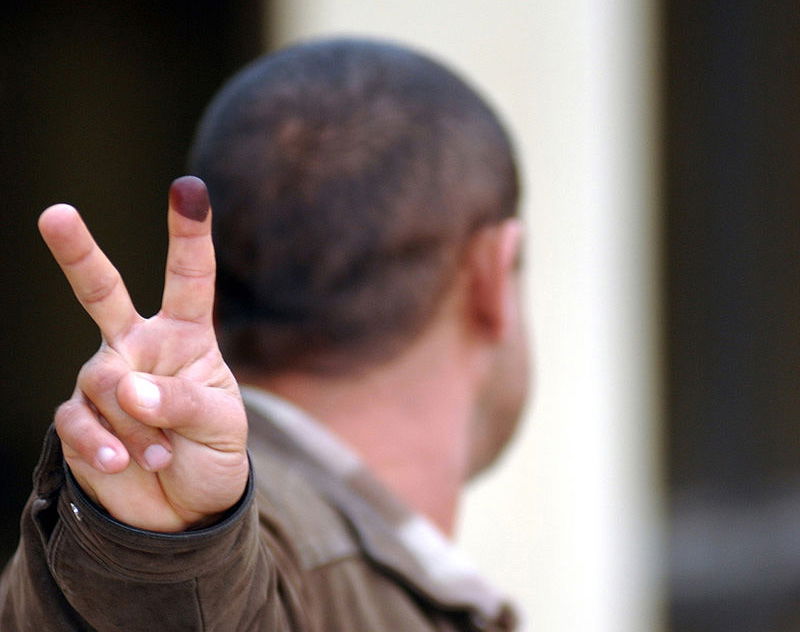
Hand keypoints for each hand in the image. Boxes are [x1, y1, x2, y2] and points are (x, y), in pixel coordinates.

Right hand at [39, 177, 247, 531]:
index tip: (189, 187)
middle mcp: (139, 348)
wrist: (185, 509)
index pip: (189, 278)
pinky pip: (78, 422)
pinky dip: (102, 443)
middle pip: (103, 292)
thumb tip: (128, 386)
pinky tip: (123, 462)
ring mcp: (105, 382)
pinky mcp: (79, 421)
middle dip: (79, 254)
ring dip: (136, 421)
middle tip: (55, 214)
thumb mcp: (222, 426)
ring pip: (104, 380)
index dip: (189, 233)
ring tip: (160, 454)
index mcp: (186, 337)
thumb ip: (183, 401)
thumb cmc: (212, 454)